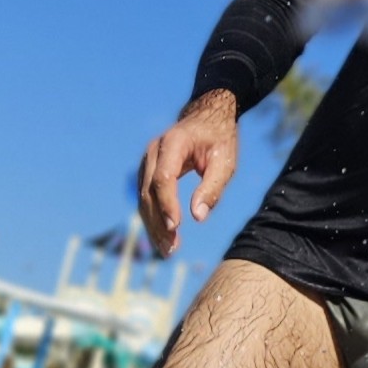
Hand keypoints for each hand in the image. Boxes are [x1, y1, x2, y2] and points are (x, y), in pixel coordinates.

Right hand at [138, 89, 238, 254]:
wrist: (206, 118)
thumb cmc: (219, 139)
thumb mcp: (225, 162)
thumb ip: (212, 188)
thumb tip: (198, 218)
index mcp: (173, 143)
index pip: (163, 178)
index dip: (167, 204)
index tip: (176, 228)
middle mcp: (153, 151)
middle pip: (148, 192)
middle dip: (158, 222)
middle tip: (171, 249)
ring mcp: (146, 161)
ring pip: (142, 198)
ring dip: (153, 225)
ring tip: (168, 249)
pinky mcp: (147, 172)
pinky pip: (145, 198)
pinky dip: (153, 218)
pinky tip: (164, 236)